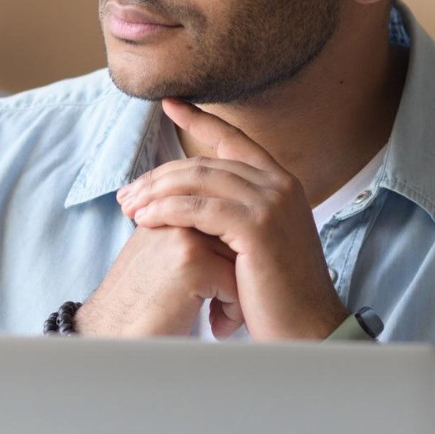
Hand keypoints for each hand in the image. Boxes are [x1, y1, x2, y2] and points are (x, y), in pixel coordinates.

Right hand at [77, 223, 243, 338]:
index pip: (220, 220)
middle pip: (235, 235)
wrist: (111, 335)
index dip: (228, 255)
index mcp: (164, 211)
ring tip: (220, 317)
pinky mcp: (192, 264)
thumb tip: (230, 239)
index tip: (218, 288)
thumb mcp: (156, 259)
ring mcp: (182, 238)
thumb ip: (184, 239)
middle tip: (225, 304)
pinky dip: (233, 310)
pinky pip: (237, 282)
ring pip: (242, 257)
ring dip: (239, 292)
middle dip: (238, 272)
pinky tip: (216, 327)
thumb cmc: (138, 306)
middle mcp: (172, 217)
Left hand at [115, 99, 347, 340]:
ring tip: (128, 208)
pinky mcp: (257, 225)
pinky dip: (166, 211)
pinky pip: (198, 208)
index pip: (232, 139)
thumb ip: (231, 214)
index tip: (168, 104)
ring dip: (155, 193)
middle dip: (158, 177)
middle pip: (203, 163)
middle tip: (126, 194)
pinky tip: (144, 220)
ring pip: (197, 180)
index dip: (199, 118)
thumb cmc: (276, 294)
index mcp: (279, 182)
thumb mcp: (254, 242)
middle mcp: (278, 183)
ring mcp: (271, 201)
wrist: (308, 330)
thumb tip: (189, 204)